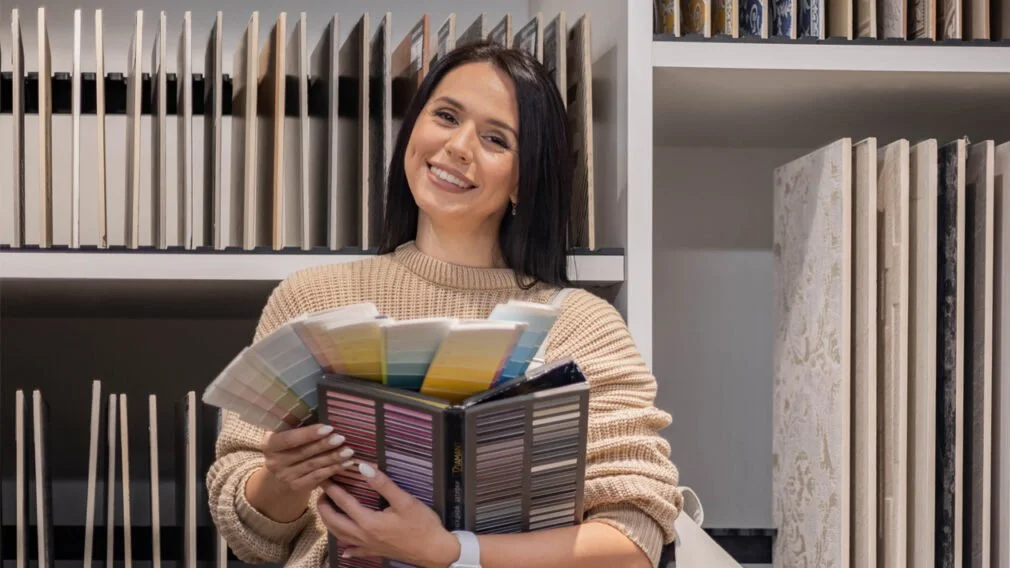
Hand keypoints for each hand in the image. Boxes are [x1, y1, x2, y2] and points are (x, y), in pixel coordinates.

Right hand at [259, 423, 355, 493]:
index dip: (308, 434)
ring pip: (313, 466)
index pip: (288, 439)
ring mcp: (284, 477)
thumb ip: (300, 427)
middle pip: (303, 453)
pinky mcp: (296, 487)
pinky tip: (346, 463)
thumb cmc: (290, 445)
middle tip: (342, 438)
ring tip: (349, 451)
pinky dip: (333, 470)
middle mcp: (274, 462)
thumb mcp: (287, 434)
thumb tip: (327, 416)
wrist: (281, 471)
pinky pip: (317, 477)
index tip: (328, 428)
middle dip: (324, 445)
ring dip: (333, 458)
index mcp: (269, 444)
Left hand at [317, 462, 461, 567]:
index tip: (324, 478)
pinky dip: (346, 547)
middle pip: (335, 521)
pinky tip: (344, 548)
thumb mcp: (405, 501)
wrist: (434, 551)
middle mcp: (363, 535)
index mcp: (369, 521)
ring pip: (340, 536)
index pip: (344, 502)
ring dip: (330, 523)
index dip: (332, 489)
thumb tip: (363, 468)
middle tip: (320, 492)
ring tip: (326, 510)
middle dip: (324, 507)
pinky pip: (355, 551)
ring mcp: (368, 546)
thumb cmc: (422, 524)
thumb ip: (383, 484)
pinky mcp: (376, 552)